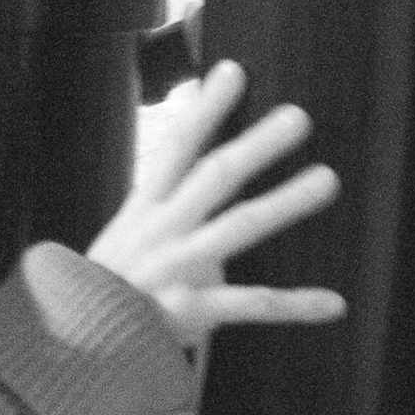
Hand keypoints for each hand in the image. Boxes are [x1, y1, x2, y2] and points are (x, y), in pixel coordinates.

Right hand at [88, 60, 345, 347]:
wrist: (80, 342)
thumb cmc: (112, 282)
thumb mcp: (128, 230)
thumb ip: (165, 197)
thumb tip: (195, 157)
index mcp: (147, 207)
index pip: (178, 147)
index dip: (205, 110)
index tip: (233, 72)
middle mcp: (164, 230)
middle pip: (215, 177)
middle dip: (256, 145)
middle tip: (298, 116)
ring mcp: (180, 268)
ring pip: (239, 227)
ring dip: (285, 201)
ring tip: (327, 179)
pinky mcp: (194, 309)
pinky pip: (254, 305)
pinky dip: (295, 305)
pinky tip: (334, 303)